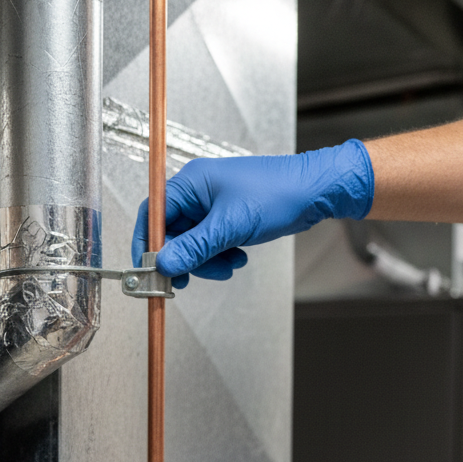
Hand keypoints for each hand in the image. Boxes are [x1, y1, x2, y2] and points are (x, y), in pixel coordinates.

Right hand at [131, 140, 373, 287]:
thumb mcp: (230, 226)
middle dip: (185, 258)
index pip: (152, 214)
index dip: (148, 244)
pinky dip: (220, 256)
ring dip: (206, 261)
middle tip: (190, 279)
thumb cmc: (277, 194)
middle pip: (171, 233)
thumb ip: (194, 248)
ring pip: (192, 243)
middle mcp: (198, 192)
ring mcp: (212, 206)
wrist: (314, 192)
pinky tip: (238, 256)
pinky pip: (210, 244)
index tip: (149, 270)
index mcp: (191, 182)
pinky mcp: (226, 218)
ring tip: (229, 264)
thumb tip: (163, 264)